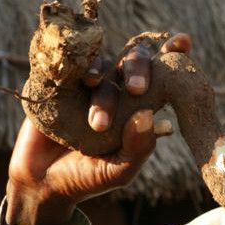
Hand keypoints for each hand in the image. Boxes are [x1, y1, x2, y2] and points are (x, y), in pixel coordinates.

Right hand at [5, 33, 191, 224]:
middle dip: (139, 70)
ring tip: (98, 122)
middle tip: (138, 90)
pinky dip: (78, 69)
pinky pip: (69, 66)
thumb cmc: (90, 177)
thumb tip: (149, 116)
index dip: (172, 55)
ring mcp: (87, 85)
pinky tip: (84, 81)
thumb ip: (139, 148)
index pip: (160, 75)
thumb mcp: (120, 170)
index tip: (183, 41)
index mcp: (140, 105)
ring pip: (103, 67)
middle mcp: (117, 89)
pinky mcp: (58, 84)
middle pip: (133, 61)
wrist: (42, 184)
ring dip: (105, 88)